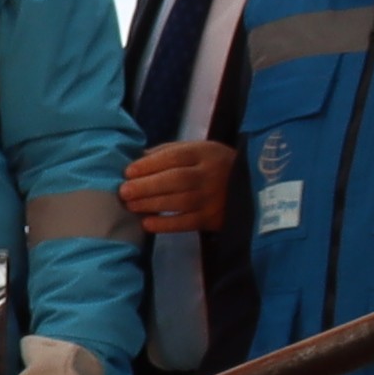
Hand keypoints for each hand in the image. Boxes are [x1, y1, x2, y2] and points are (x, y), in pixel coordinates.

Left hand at [121, 139, 238, 235]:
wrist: (249, 187)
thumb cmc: (212, 165)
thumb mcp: (196, 150)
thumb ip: (167, 153)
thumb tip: (135, 160)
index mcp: (204, 153)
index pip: (175, 156)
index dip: (150, 164)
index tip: (128, 172)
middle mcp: (209, 175)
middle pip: (176, 180)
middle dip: (146, 186)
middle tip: (124, 191)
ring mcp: (212, 198)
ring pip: (179, 202)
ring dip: (151, 204)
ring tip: (130, 205)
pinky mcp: (212, 218)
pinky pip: (186, 223)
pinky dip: (165, 224)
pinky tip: (147, 223)